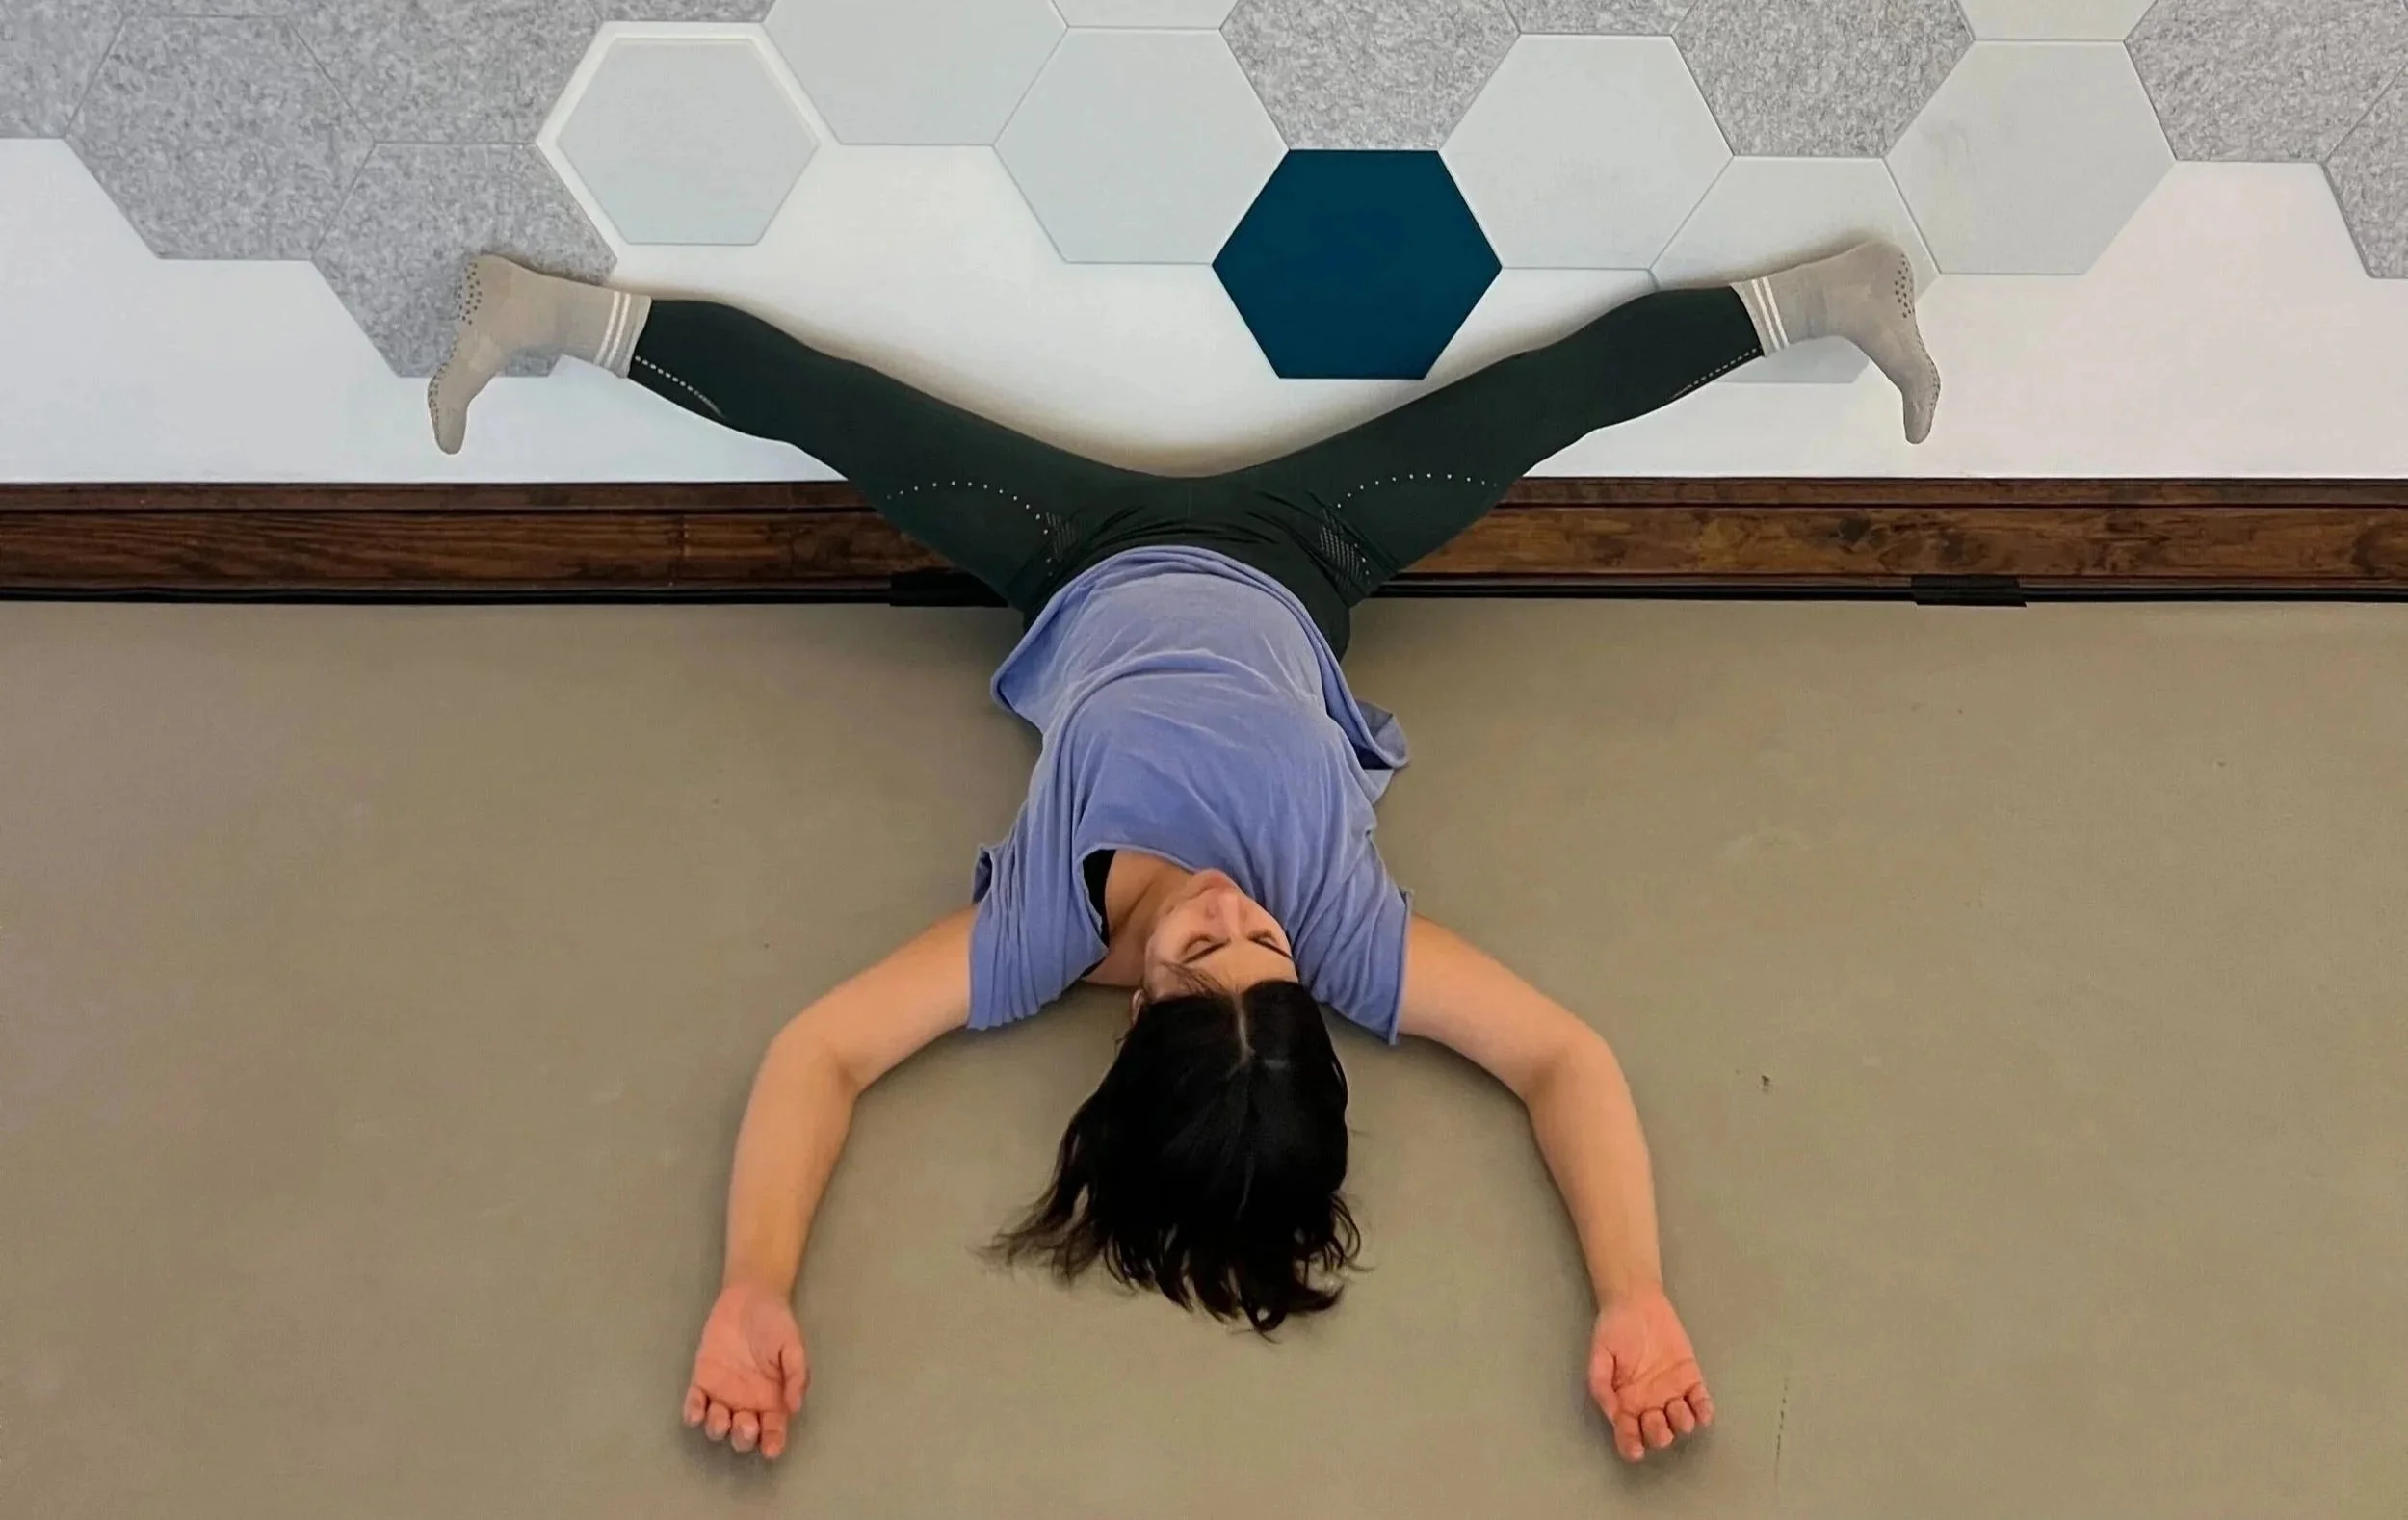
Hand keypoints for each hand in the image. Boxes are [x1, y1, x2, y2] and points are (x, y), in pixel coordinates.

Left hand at [683, 1280, 807, 1459]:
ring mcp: (723, 1394)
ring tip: (722, 1417)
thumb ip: (796, 1375)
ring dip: (718, 1428)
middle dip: (744, 1436)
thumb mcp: (793, 1346)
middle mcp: (747, 1403)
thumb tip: (795, 1407)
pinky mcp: (703, 1381)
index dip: (772, 1443)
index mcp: (773, 1399)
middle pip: (743, 1434)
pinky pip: (695, 1403)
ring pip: (717, 1424)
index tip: (771, 1449)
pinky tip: (696, 1412)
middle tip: (747, 1423)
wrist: (750, 1297)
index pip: (774, 1430)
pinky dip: (693, 1412)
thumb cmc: (776, 1323)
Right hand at [1587, 1287, 1713, 1461]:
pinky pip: (1700, 1400)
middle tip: (1656, 1422)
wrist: (1636, 1301)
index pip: (1627, 1432)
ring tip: (1679, 1412)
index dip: (1630, 1445)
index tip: (1635, 1452)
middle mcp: (1649, 1403)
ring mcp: (1672, 1392)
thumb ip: (1601, 1384)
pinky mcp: (1690, 1378)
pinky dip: (1704, 1409)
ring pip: (1680, 1420)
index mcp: (1625, 1402)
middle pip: (1657, 1431)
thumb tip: (1612, 1413)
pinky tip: (1703, 1412)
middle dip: (1659, 1433)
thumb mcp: (1599, 1354)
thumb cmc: (1614, 1328)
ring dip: (1681, 1423)